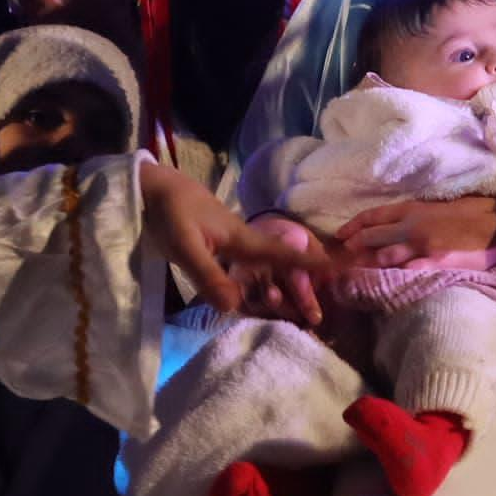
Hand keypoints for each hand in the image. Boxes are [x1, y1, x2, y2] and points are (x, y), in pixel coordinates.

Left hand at [140, 161, 329, 315]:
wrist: (154, 187)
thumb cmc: (170, 212)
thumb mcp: (185, 246)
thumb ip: (209, 275)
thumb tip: (235, 307)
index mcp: (242, 240)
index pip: (283, 254)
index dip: (310, 263)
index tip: (340, 268)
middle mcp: (243, 242)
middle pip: (280, 263)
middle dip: (303, 279)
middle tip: (322, 301)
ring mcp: (231, 244)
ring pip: (265, 267)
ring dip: (282, 282)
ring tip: (297, 305)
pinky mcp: (219, 246)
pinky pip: (248, 267)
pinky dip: (259, 281)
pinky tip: (261, 293)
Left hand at [338, 193, 495, 269]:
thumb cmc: (473, 212)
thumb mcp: (439, 206)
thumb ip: (417, 215)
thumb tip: (397, 226)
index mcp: (413, 209)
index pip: (374, 216)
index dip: (354, 226)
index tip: (341, 235)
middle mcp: (412, 227)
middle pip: (373, 238)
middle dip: (354, 248)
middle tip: (341, 258)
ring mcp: (423, 247)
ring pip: (385, 258)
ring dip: (368, 266)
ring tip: (353, 276)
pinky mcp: (436, 264)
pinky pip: (408, 273)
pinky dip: (393, 279)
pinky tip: (382, 288)